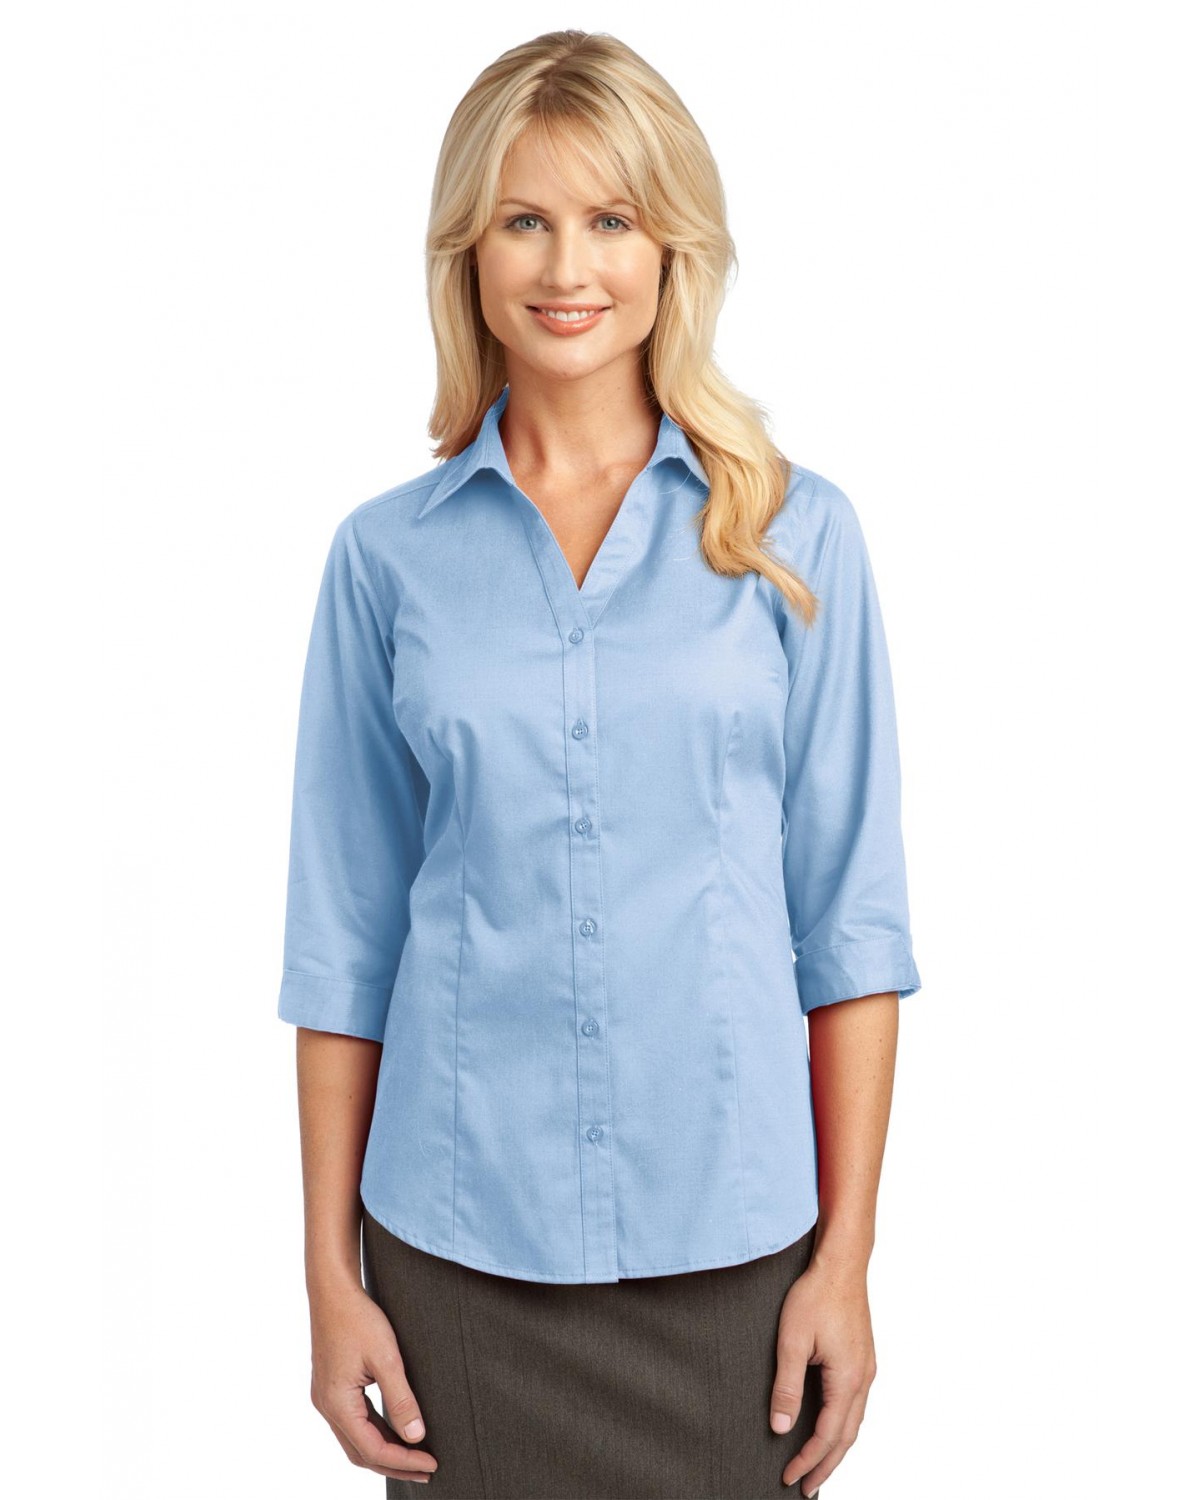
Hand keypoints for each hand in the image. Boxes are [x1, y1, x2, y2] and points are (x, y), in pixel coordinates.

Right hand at [308, 1278, 439, 1483]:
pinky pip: (353, 1422)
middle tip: (427, 1471)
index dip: (404, 1460)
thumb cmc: (358, 1318)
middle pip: (361, 1452)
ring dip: (385, 1452)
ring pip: (356, 1440)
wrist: (332, 1290)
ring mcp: (327, 1398)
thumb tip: (416, 1436)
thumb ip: (401, 1399)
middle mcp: (327, 1407)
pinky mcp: (332, 1387)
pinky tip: (394, 1431)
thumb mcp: (386, 1358)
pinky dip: (375, 1433)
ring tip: (415, 1457)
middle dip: (395, 1465)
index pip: (373, 1449)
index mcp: (337, 1404)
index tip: (432, 1463)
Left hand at [770, 1257, 876, 1494]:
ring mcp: (867, 1367)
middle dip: (826, 1465)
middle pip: (847, 1437)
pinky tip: (830, 1426)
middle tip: (805, 1488)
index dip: (808, 1460)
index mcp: (848, 1378)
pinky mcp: (863, 1357)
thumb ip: (786, 1386)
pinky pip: (856, 1403)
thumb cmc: (815, 1294)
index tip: (789, 1478)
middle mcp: (864, 1378)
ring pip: (855, 1422)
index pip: (828, 1434)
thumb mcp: (792, 1340)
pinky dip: (843, 1424)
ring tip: (817, 1466)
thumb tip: (781, 1427)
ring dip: (836, 1447)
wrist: (841, 1262)